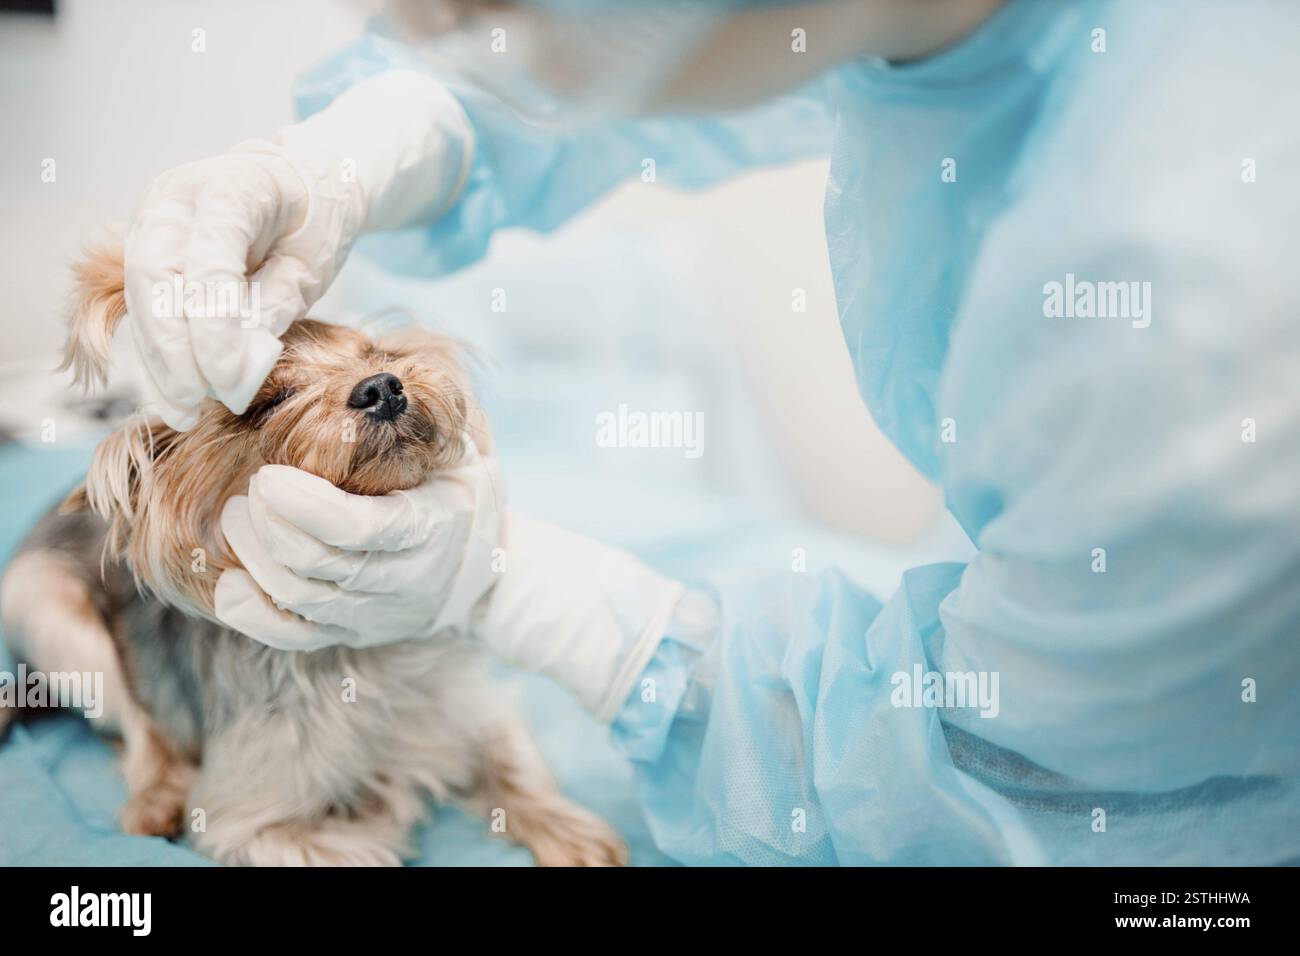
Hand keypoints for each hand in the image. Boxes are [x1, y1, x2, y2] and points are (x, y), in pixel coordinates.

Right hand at [122, 70, 474, 430]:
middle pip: (155, 277)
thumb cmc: (313, 224)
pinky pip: (142, 303)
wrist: (299, 183)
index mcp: (230, 187)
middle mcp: (177, 196)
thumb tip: (237, 371)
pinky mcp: (144, 243)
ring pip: (139, 294)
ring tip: (183, 412)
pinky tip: (175, 391)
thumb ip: (272, 310)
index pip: (207, 262)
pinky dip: (158, 349)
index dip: (214, 330)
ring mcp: (152, 216)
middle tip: (195, 405)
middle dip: (172, 351)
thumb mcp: (310, 266)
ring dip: (157, 359)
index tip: (228, 383)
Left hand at [215, 440, 503, 651]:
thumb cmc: (459, 494)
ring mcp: (375, 613)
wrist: (486, 572)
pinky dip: (254, 617)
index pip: (359, 529)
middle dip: (269, 524)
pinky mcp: (350, 633)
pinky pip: (295, 637)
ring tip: (237, 515)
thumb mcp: (461, 453)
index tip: (269, 477)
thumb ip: (424, 424)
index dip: (306, 507)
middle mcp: (403, 579)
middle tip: (252, 487)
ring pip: (300, 599)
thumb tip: (372, 380)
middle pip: (319, 564)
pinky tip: (229, 585)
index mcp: (430, 527)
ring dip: (256, 558)